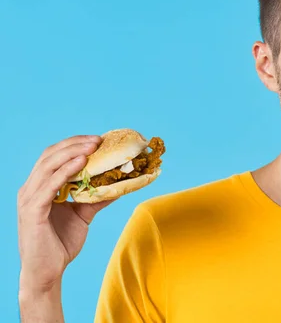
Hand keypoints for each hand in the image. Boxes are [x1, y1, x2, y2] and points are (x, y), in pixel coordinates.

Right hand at [17, 134, 113, 293]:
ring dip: (72, 153)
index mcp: (39, 187)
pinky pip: (50, 185)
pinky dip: (66, 171)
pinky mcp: (32, 211)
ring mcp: (29, 199)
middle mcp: (30, 189)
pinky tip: (81, 164)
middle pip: (50, 155)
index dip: (74, 144)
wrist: (46, 272)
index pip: (54, 156)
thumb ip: (96, 198)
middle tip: (98, 140)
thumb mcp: (82, 214)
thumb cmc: (59, 244)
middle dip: (75, 144)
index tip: (97, 140)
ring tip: (92, 147)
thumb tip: (119, 185)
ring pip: (48, 166)